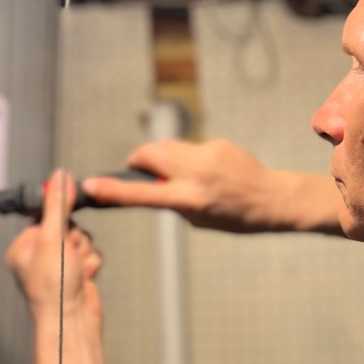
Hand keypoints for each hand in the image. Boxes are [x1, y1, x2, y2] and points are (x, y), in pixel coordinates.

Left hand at [6, 170, 102, 322]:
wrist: (73, 320)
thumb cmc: (53, 290)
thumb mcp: (53, 238)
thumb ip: (58, 206)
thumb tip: (59, 179)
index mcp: (23, 247)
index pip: (46, 215)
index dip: (60, 218)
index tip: (65, 224)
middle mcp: (39, 255)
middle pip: (69, 226)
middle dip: (75, 239)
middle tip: (67, 255)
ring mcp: (60, 265)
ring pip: (84, 239)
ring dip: (84, 252)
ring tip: (75, 269)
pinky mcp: (77, 273)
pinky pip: (91, 254)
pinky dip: (91, 264)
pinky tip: (83, 277)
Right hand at [82, 139, 282, 232]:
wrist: (273, 199)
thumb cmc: (236, 217)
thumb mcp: (199, 219)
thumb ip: (173, 200)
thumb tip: (152, 184)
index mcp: (191, 199)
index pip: (143, 193)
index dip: (113, 190)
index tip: (90, 186)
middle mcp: (198, 173)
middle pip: (149, 153)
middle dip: (138, 160)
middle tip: (140, 172)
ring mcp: (208, 154)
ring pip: (167, 147)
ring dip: (162, 158)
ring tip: (177, 176)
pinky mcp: (218, 143)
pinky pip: (190, 148)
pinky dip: (187, 159)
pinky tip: (207, 173)